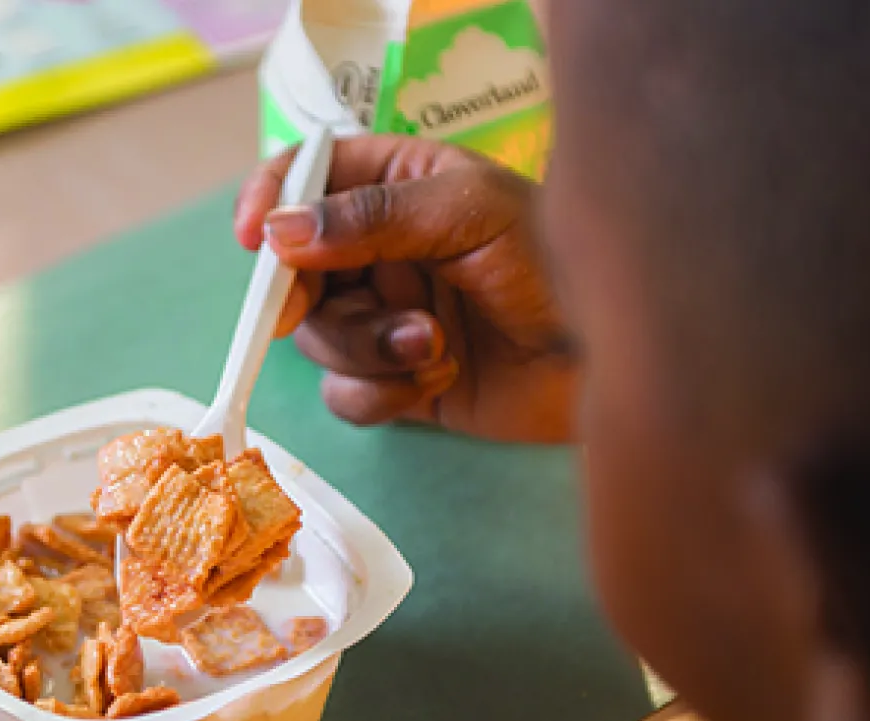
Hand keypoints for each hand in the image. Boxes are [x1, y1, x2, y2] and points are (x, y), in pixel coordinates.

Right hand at [234, 135, 574, 442]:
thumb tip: (280, 232)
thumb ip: (371, 217)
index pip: (309, 177)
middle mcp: (384, 249)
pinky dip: (379, 393)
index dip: (271, 201)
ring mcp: (388, 317)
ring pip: (318, 337)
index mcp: (400, 184)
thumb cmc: (558, 264)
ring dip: (364, 346)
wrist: (614, 362)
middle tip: (311, 311)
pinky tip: (436, 380)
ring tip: (432, 346)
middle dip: (307, 297)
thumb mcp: (467, 213)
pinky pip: (346, 393)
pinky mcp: (400, 382)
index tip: (256, 236)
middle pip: (296, 270)